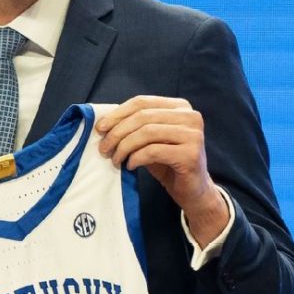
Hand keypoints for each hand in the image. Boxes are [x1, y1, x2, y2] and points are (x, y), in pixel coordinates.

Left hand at [95, 96, 227, 245]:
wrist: (192, 190)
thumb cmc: (167, 162)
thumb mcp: (150, 140)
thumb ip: (134, 126)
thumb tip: (103, 123)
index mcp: (180, 106)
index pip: (142, 102)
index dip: (118, 114)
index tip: (100, 128)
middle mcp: (190, 116)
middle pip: (143, 117)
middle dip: (118, 132)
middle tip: (104, 148)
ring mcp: (193, 135)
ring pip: (147, 132)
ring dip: (124, 147)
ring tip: (116, 159)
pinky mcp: (190, 154)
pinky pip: (153, 151)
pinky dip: (136, 158)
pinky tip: (131, 165)